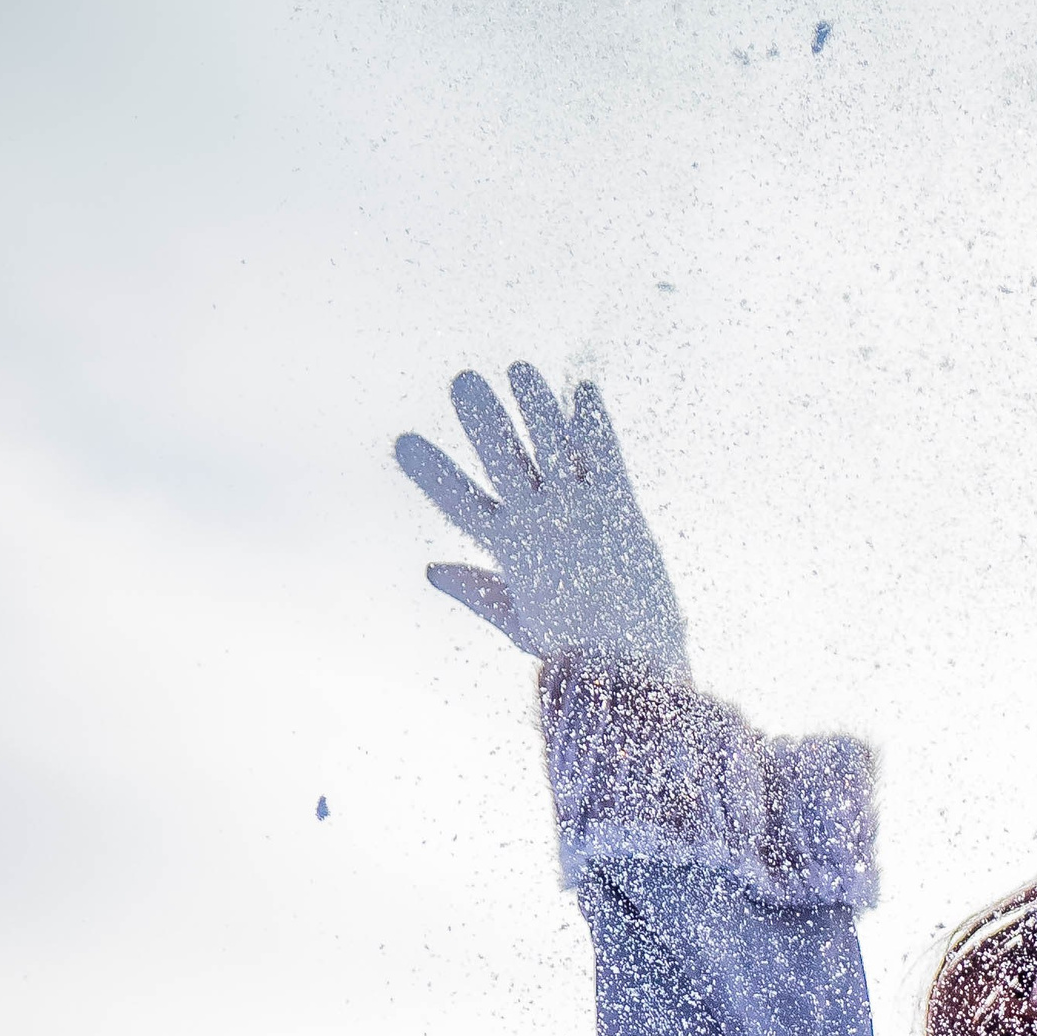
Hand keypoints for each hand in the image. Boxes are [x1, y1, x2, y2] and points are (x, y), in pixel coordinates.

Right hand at [395, 364, 690, 681]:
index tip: (402, 442)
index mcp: (510, 553)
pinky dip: (592, 420)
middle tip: (462, 380)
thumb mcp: (518, 623)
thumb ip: (475, 590)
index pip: (459, 503)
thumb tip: (430, 570)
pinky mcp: (621, 509)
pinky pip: (603, 453)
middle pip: (502, 460)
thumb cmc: (577, 650)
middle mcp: (541, 525)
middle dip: (482, 419)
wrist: (634, 665)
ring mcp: (581, 513)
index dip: (430, 472)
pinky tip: (583, 388)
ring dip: (535, 405)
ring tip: (519, 370)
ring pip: (551, 446)